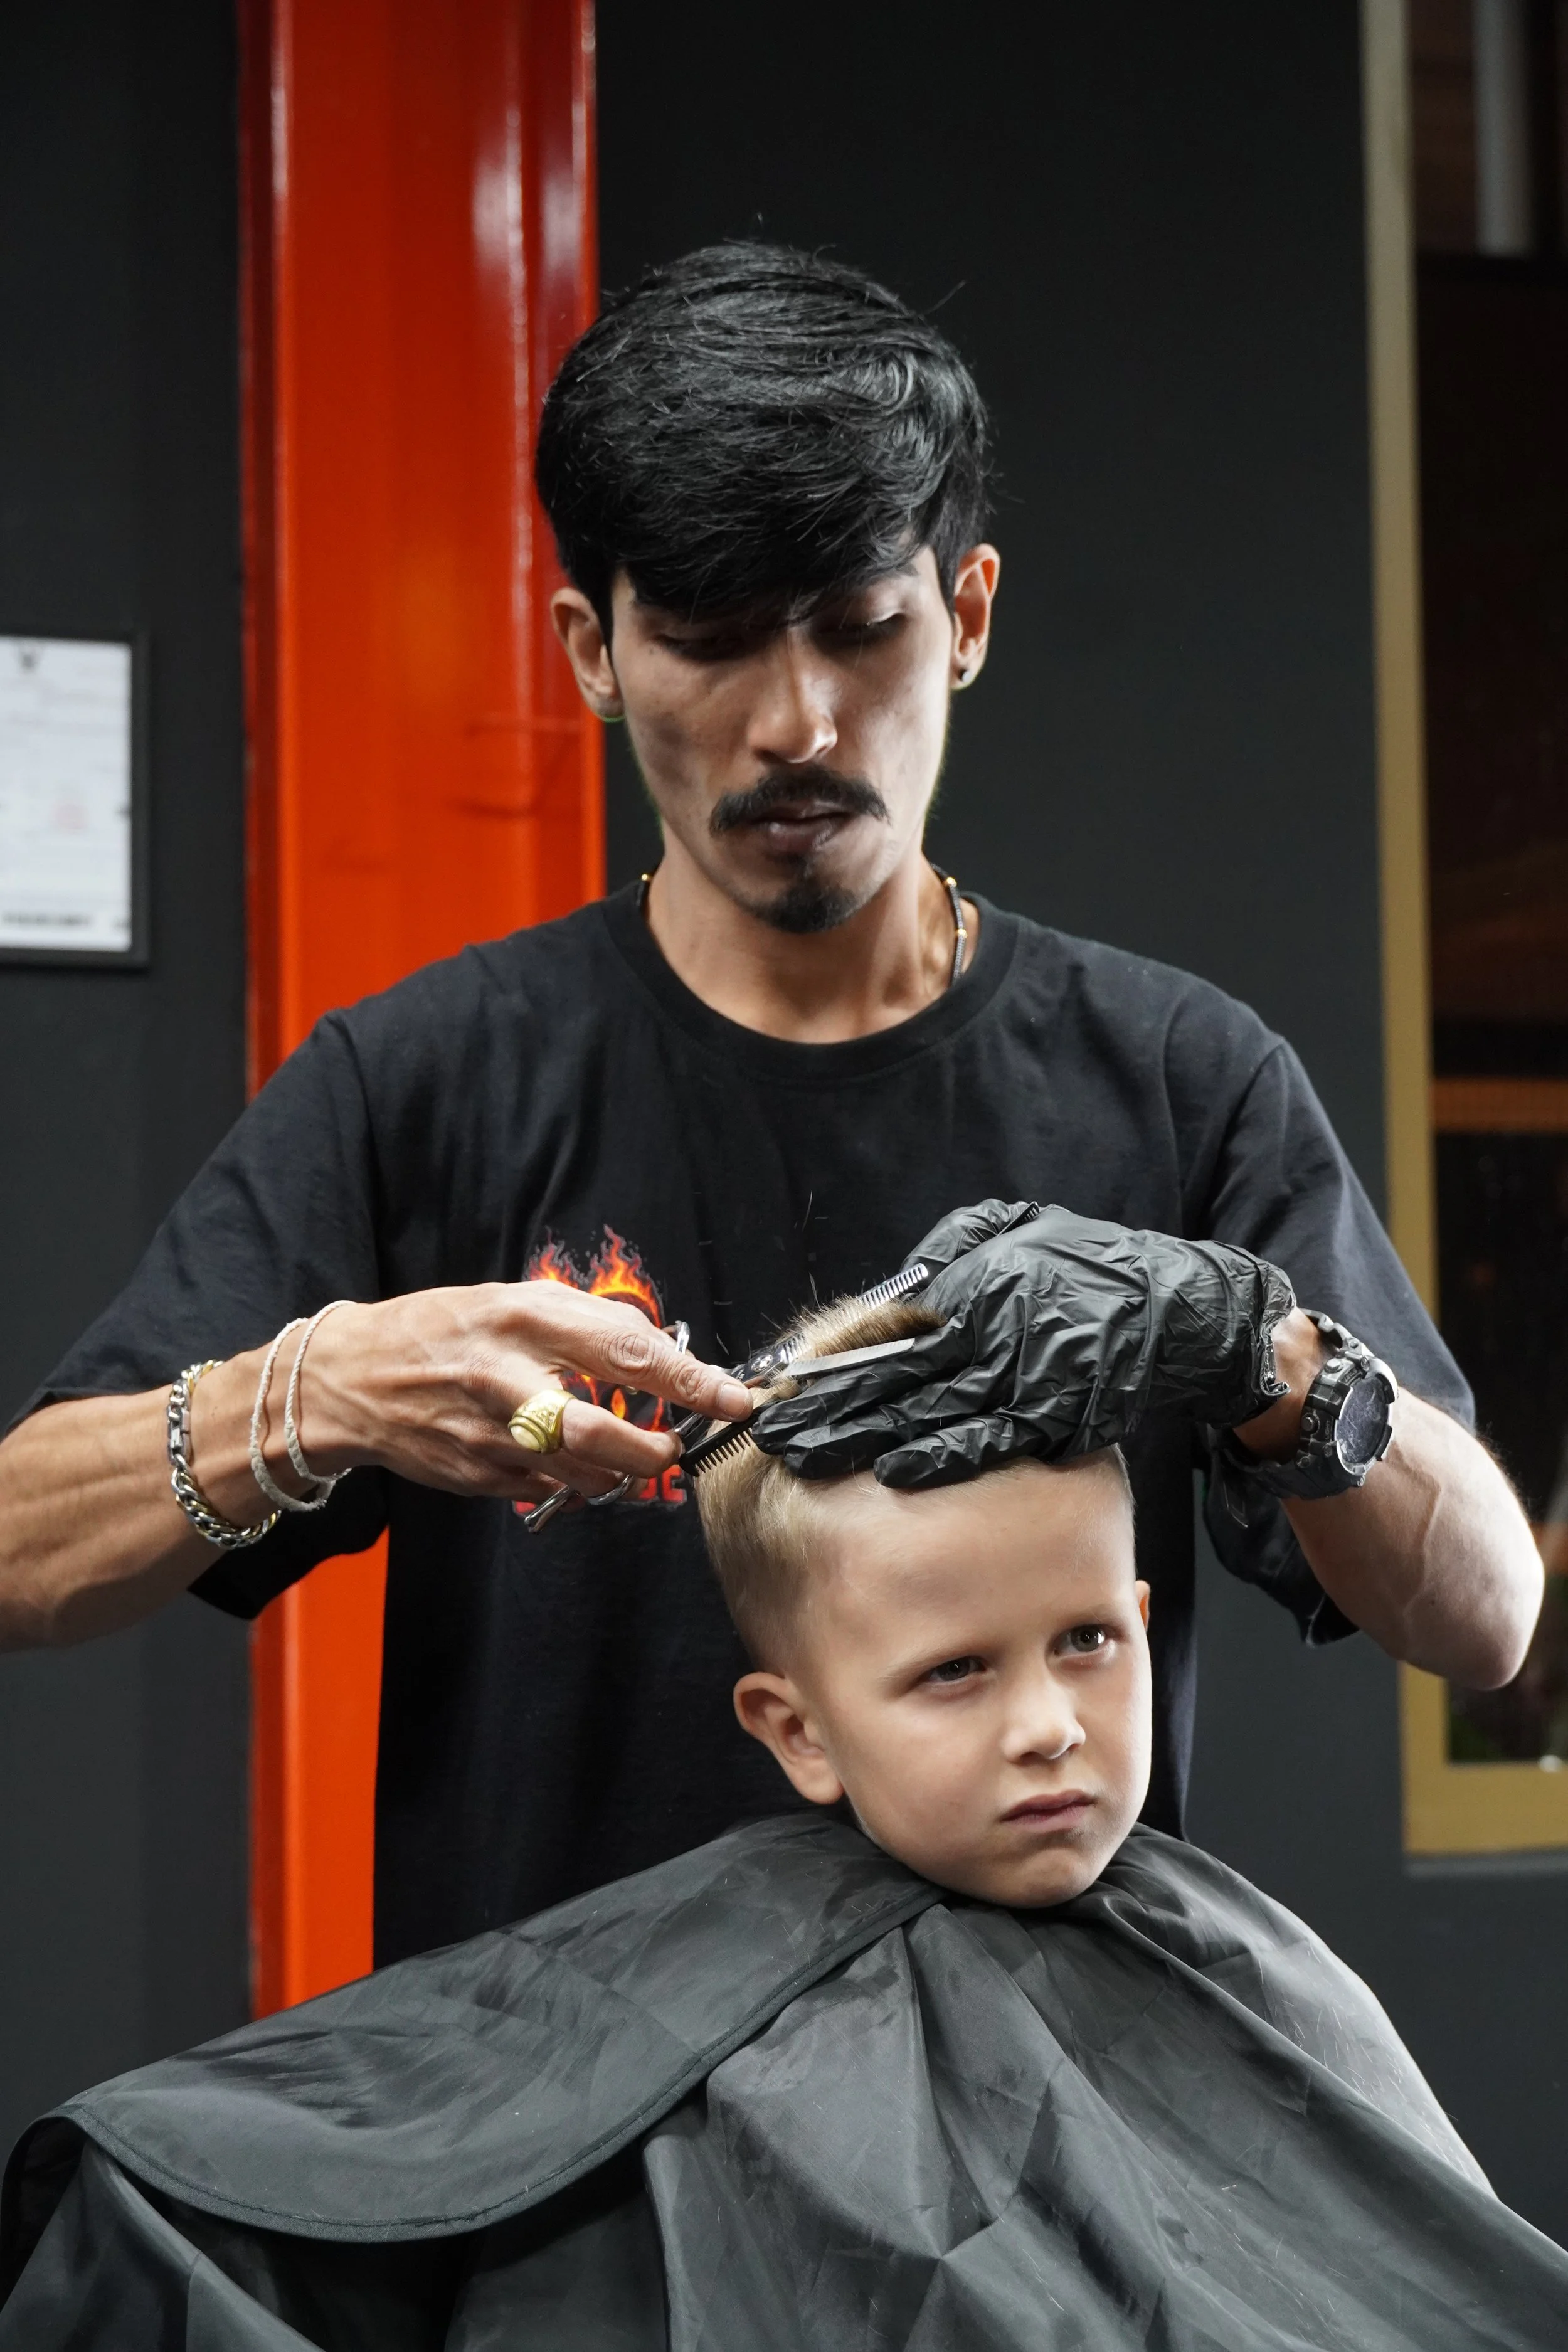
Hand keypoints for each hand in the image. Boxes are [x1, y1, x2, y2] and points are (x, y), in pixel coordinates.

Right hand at [264, 1281, 752, 1504]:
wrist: (351, 1376)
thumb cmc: (447, 1328)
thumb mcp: (516, 1299)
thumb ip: (586, 1324)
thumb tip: (661, 1353)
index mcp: (525, 1318)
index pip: (628, 1351)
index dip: (691, 1380)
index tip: (733, 1398)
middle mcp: (506, 1376)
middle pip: (603, 1431)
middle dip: (653, 1449)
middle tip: (671, 1444)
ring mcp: (487, 1433)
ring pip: (580, 1472)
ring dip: (619, 1472)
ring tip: (626, 1454)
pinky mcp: (474, 1474)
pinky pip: (547, 1490)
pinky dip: (572, 1482)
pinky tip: (567, 1461)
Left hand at [752, 1200, 1295, 1486]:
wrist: (1181, 1310)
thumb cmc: (1089, 1270)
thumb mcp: (1018, 1232)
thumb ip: (954, 1251)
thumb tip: (896, 1284)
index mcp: (976, 1285)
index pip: (888, 1328)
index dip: (833, 1359)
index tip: (782, 1381)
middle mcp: (992, 1329)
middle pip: (894, 1375)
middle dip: (827, 1406)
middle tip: (770, 1432)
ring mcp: (1023, 1373)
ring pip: (929, 1411)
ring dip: (862, 1436)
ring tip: (805, 1457)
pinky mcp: (1056, 1411)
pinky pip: (989, 1438)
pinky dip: (941, 1453)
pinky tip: (894, 1468)